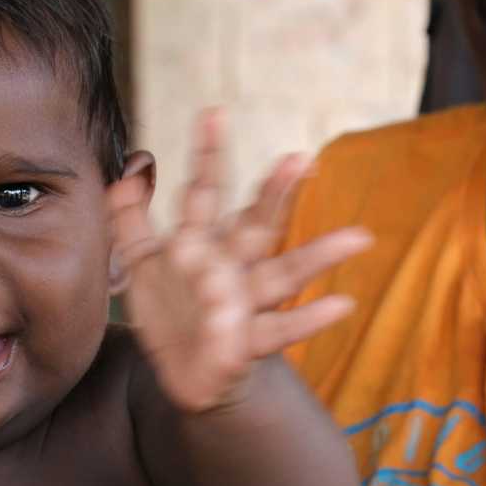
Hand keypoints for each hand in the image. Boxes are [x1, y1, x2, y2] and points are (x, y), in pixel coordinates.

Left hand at [110, 109, 371, 412]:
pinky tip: (344, 304)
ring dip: (319, 256)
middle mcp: (232, 265)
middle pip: (256, 224)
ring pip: (283, 273)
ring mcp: (245, 301)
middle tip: (299, 159)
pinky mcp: (249, 342)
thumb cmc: (176, 310)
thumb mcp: (143, 264)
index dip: (207, 155)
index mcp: (204, 241)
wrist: (193, 372)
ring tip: (358, 237)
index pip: (206, 192)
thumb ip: (131, 219)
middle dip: (274, 193)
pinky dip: (311, 317)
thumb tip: (127, 172)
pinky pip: (282, 328)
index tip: (213, 112)